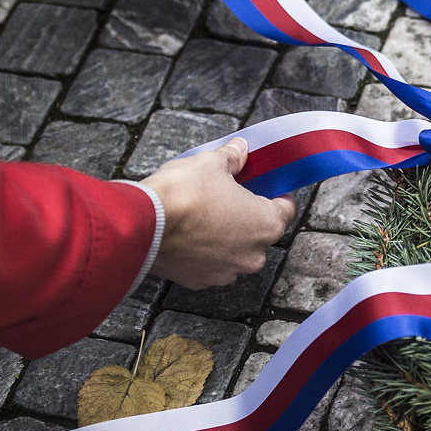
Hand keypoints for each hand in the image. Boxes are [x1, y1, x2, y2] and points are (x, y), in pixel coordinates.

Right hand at [140, 139, 298, 289]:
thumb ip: (232, 157)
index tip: (268, 187)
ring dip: (226, 236)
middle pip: (260, 232)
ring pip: (235, 251)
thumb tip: (239, 150)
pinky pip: (210, 263)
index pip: (287, 211)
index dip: (278, 196)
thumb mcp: (211, 162)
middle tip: (229, 197)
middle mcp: (252, 255)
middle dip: (248, 215)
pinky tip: (188, 234)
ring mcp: (226, 272)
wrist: (143, 225)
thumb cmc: (184, 194)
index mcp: (266, 225)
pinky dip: (203, 251)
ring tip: (205, 215)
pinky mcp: (199, 280)